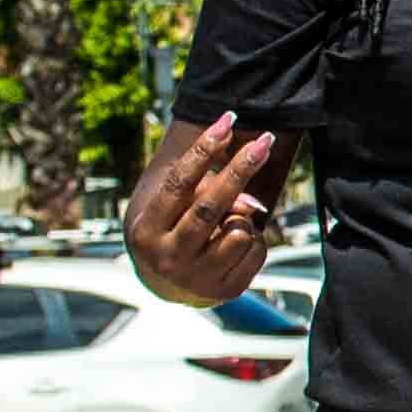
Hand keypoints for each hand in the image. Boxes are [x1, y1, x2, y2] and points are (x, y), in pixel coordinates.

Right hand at [127, 113, 287, 297]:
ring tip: (228, 221)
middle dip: (240, 169)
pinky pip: (257, 249)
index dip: (204, 149)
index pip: (179, 183)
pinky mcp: (226, 291)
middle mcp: (168, 258)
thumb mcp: (175, 208)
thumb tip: (253, 204)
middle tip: (265, 140)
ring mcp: (197, 279)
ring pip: (239, 229)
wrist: (169, 284)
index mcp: (147, 230)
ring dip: (243, 216)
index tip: (227, 121)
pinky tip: (235, 243)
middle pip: (211, 207)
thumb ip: (205, 192)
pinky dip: (254, 238)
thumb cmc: (173, 228)